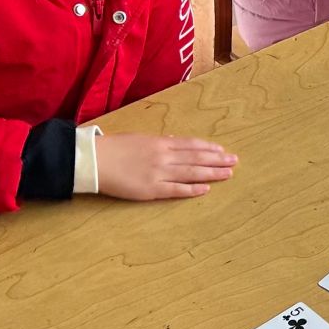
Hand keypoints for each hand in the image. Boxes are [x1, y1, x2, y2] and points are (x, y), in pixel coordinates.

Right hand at [96, 134, 236, 199]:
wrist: (94, 160)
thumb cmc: (113, 148)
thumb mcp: (139, 138)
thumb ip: (159, 141)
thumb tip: (174, 140)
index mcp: (160, 143)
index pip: (191, 145)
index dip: (208, 148)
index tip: (222, 150)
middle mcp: (163, 157)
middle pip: (196, 158)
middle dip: (217, 160)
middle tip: (234, 161)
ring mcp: (158, 173)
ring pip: (191, 173)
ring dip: (212, 173)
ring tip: (228, 174)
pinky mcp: (151, 189)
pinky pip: (176, 190)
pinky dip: (192, 189)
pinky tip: (205, 189)